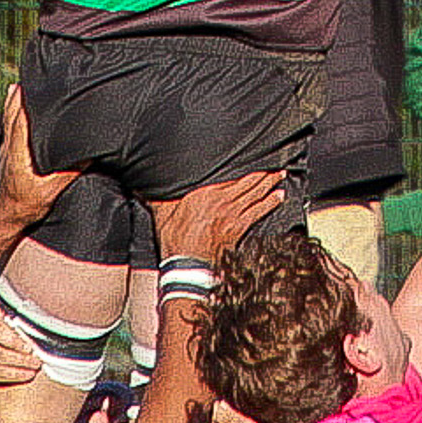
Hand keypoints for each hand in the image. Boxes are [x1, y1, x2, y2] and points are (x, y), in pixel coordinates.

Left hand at [0, 84, 79, 231]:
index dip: (27, 102)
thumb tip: (88, 155)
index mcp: (19, 153)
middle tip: (36, 74)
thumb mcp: (51, 192)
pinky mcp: (7, 149)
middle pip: (13, 112)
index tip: (36, 85)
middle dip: (23, 93)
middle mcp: (10, 146)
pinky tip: (14, 95)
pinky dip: (12, 106)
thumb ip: (68, 173)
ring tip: (27, 79)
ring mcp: (6, 147)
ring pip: (9, 115)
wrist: (7, 216)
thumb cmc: (28, 204)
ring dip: (17, 97)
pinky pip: (8, 121)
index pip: (21, 121)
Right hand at [0, 304, 39, 408]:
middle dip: (18, 340)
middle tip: (32, 348)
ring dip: (23, 360)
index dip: (3, 316)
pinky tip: (29, 374)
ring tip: (37, 363)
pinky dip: (17, 373)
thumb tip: (32, 326)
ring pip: (2, 354)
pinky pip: (0, 371)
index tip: (20, 323)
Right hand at [152, 170, 283, 263]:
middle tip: (275, 162)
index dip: (244, 167)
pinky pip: (259, 210)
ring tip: (279, 174)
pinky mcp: (239, 227)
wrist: (186, 263)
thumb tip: (142, 187)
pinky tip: (278, 195)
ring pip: (255, 193)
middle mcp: (221, 200)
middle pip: (247, 182)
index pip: (229, 175)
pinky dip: (270, 202)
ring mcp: (232, 213)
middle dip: (263, 172)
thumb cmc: (175, 240)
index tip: (254, 159)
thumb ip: (159, 198)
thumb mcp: (164, 215)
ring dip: (269, 183)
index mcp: (204, 193)